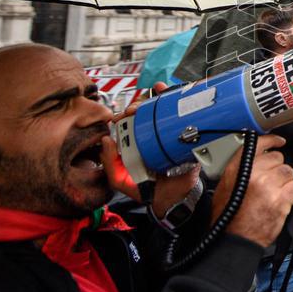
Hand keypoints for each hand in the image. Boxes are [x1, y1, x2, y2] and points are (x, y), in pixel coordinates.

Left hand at [102, 82, 174, 201]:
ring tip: (148, 99)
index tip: (118, 116)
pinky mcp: (186, 135)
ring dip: (154, 99)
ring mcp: (170, 135)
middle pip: (146, 113)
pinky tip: (166, 91)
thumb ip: (110, 165)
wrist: (173, 199)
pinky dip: (175, 99)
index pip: (131, 123)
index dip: (124, 115)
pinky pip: (182, 115)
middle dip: (137, 106)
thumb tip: (106, 140)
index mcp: (139, 144)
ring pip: (162, 110)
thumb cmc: (149, 190)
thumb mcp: (122, 180)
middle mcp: (154, 137)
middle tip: (132, 110)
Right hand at [214, 134, 292, 247]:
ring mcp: (268, 187)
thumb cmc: (228, 216)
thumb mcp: (225, 186)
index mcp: (237, 168)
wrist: (234, 239)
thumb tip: (257, 158)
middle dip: (276, 169)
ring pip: (288, 172)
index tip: (279, 141)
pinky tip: (281, 201)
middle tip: (271, 182)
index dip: (272, 140)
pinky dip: (291, 194)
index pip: (259, 144)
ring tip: (275, 193)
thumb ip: (240, 168)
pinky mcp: (280, 201)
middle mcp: (253, 174)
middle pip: (278, 158)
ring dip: (284, 182)